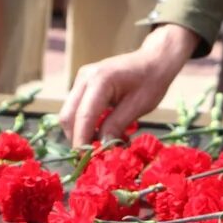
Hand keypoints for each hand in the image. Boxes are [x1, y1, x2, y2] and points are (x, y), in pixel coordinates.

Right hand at [59, 24, 197, 146]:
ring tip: (102, 144)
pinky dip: (86, 123)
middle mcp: (85, 77)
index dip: (82, 142)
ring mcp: (82, 79)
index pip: (83, 117)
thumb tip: (100, 147)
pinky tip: (102, 131)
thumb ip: (116, 126)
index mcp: (100, 80)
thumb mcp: (138, 106)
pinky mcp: (83, 84)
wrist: (154, 60)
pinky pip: (77, 108)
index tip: (85, 162)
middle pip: (68, 116)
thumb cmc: (151, 81)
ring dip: (81, 132)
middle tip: (92, 157)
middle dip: (77, 139)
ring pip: (69, 113)